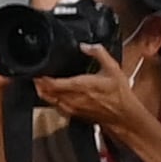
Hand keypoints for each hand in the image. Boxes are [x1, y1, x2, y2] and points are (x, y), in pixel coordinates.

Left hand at [33, 45, 147, 134]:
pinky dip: (51, 100)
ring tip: (40, 84)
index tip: (37, 71)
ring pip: (50, 101)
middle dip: (39, 84)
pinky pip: (56, 107)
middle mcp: (74, 98)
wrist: (125, 115)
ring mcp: (72, 108)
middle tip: (36, 76)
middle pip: (47, 92)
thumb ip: (99, 53)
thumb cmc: (119, 94)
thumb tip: (86, 46)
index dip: (42, 78)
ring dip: (43, 92)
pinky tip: (51, 95)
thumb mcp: (113, 68)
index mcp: (81, 85)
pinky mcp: (74, 115)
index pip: (53, 83)